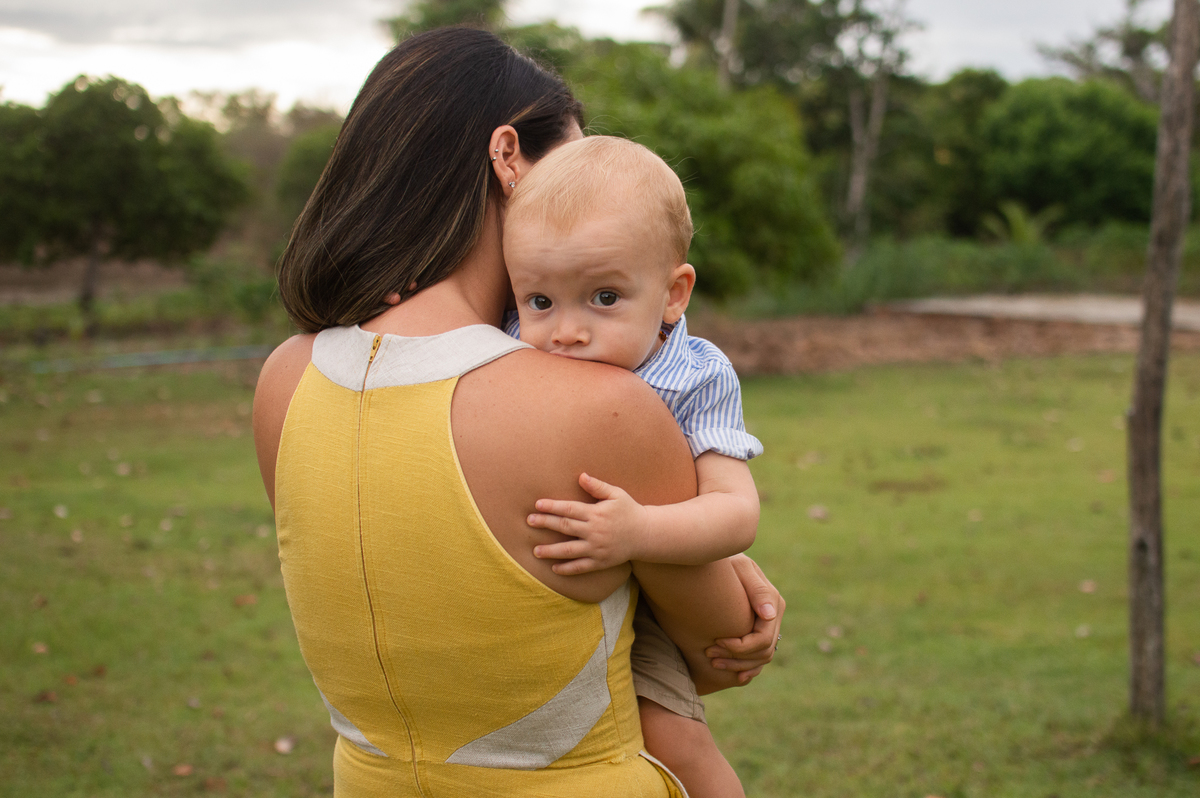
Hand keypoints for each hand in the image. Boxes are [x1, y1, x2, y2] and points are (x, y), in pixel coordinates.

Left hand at [528, 473, 650, 575]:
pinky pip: (581, 567)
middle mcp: (594, 531)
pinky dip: (567, 568)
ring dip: (551, 551)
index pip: (570, 509)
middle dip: (546, 523)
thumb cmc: (629, 511)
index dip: (552, 507)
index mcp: (596, 513)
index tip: (537, 505)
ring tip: (535, 551)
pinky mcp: (600, 562)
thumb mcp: (616, 494)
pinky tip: (554, 568)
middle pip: (565, 527)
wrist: (646, 534)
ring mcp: (597, 548)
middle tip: (529, 521)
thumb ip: (597, 486)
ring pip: (569, 550)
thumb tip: (581, 476)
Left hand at [705, 554, 784, 684]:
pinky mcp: (758, 630)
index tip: (714, 642)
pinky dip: (748, 669)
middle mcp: (774, 616)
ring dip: (739, 665)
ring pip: (762, 658)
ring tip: (713, 661)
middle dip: (736, 658)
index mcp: (773, 602)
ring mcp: (768, 625)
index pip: (762, 639)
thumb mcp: (739, 567)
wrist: (714, 559)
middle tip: (709, 654)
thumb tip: (769, 615)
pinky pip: (759, 658)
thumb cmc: (723, 561)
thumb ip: (756, 589)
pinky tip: (734, 675)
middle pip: (763, 652)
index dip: (739, 647)